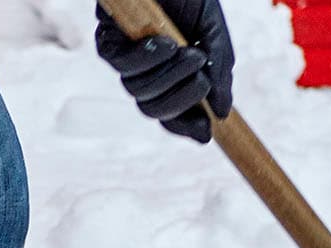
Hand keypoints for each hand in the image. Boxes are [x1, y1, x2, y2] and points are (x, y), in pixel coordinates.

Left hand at [95, 1, 234, 143]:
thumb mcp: (213, 32)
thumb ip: (219, 71)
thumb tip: (223, 113)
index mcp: (172, 73)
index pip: (174, 113)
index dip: (187, 127)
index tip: (206, 133)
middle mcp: (146, 70)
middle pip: (152, 108)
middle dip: (180, 101)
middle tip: (203, 80)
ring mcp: (125, 56)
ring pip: (137, 91)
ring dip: (168, 77)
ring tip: (190, 53)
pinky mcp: (107, 38)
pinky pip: (119, 64)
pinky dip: (144, 59)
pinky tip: (163, 43)